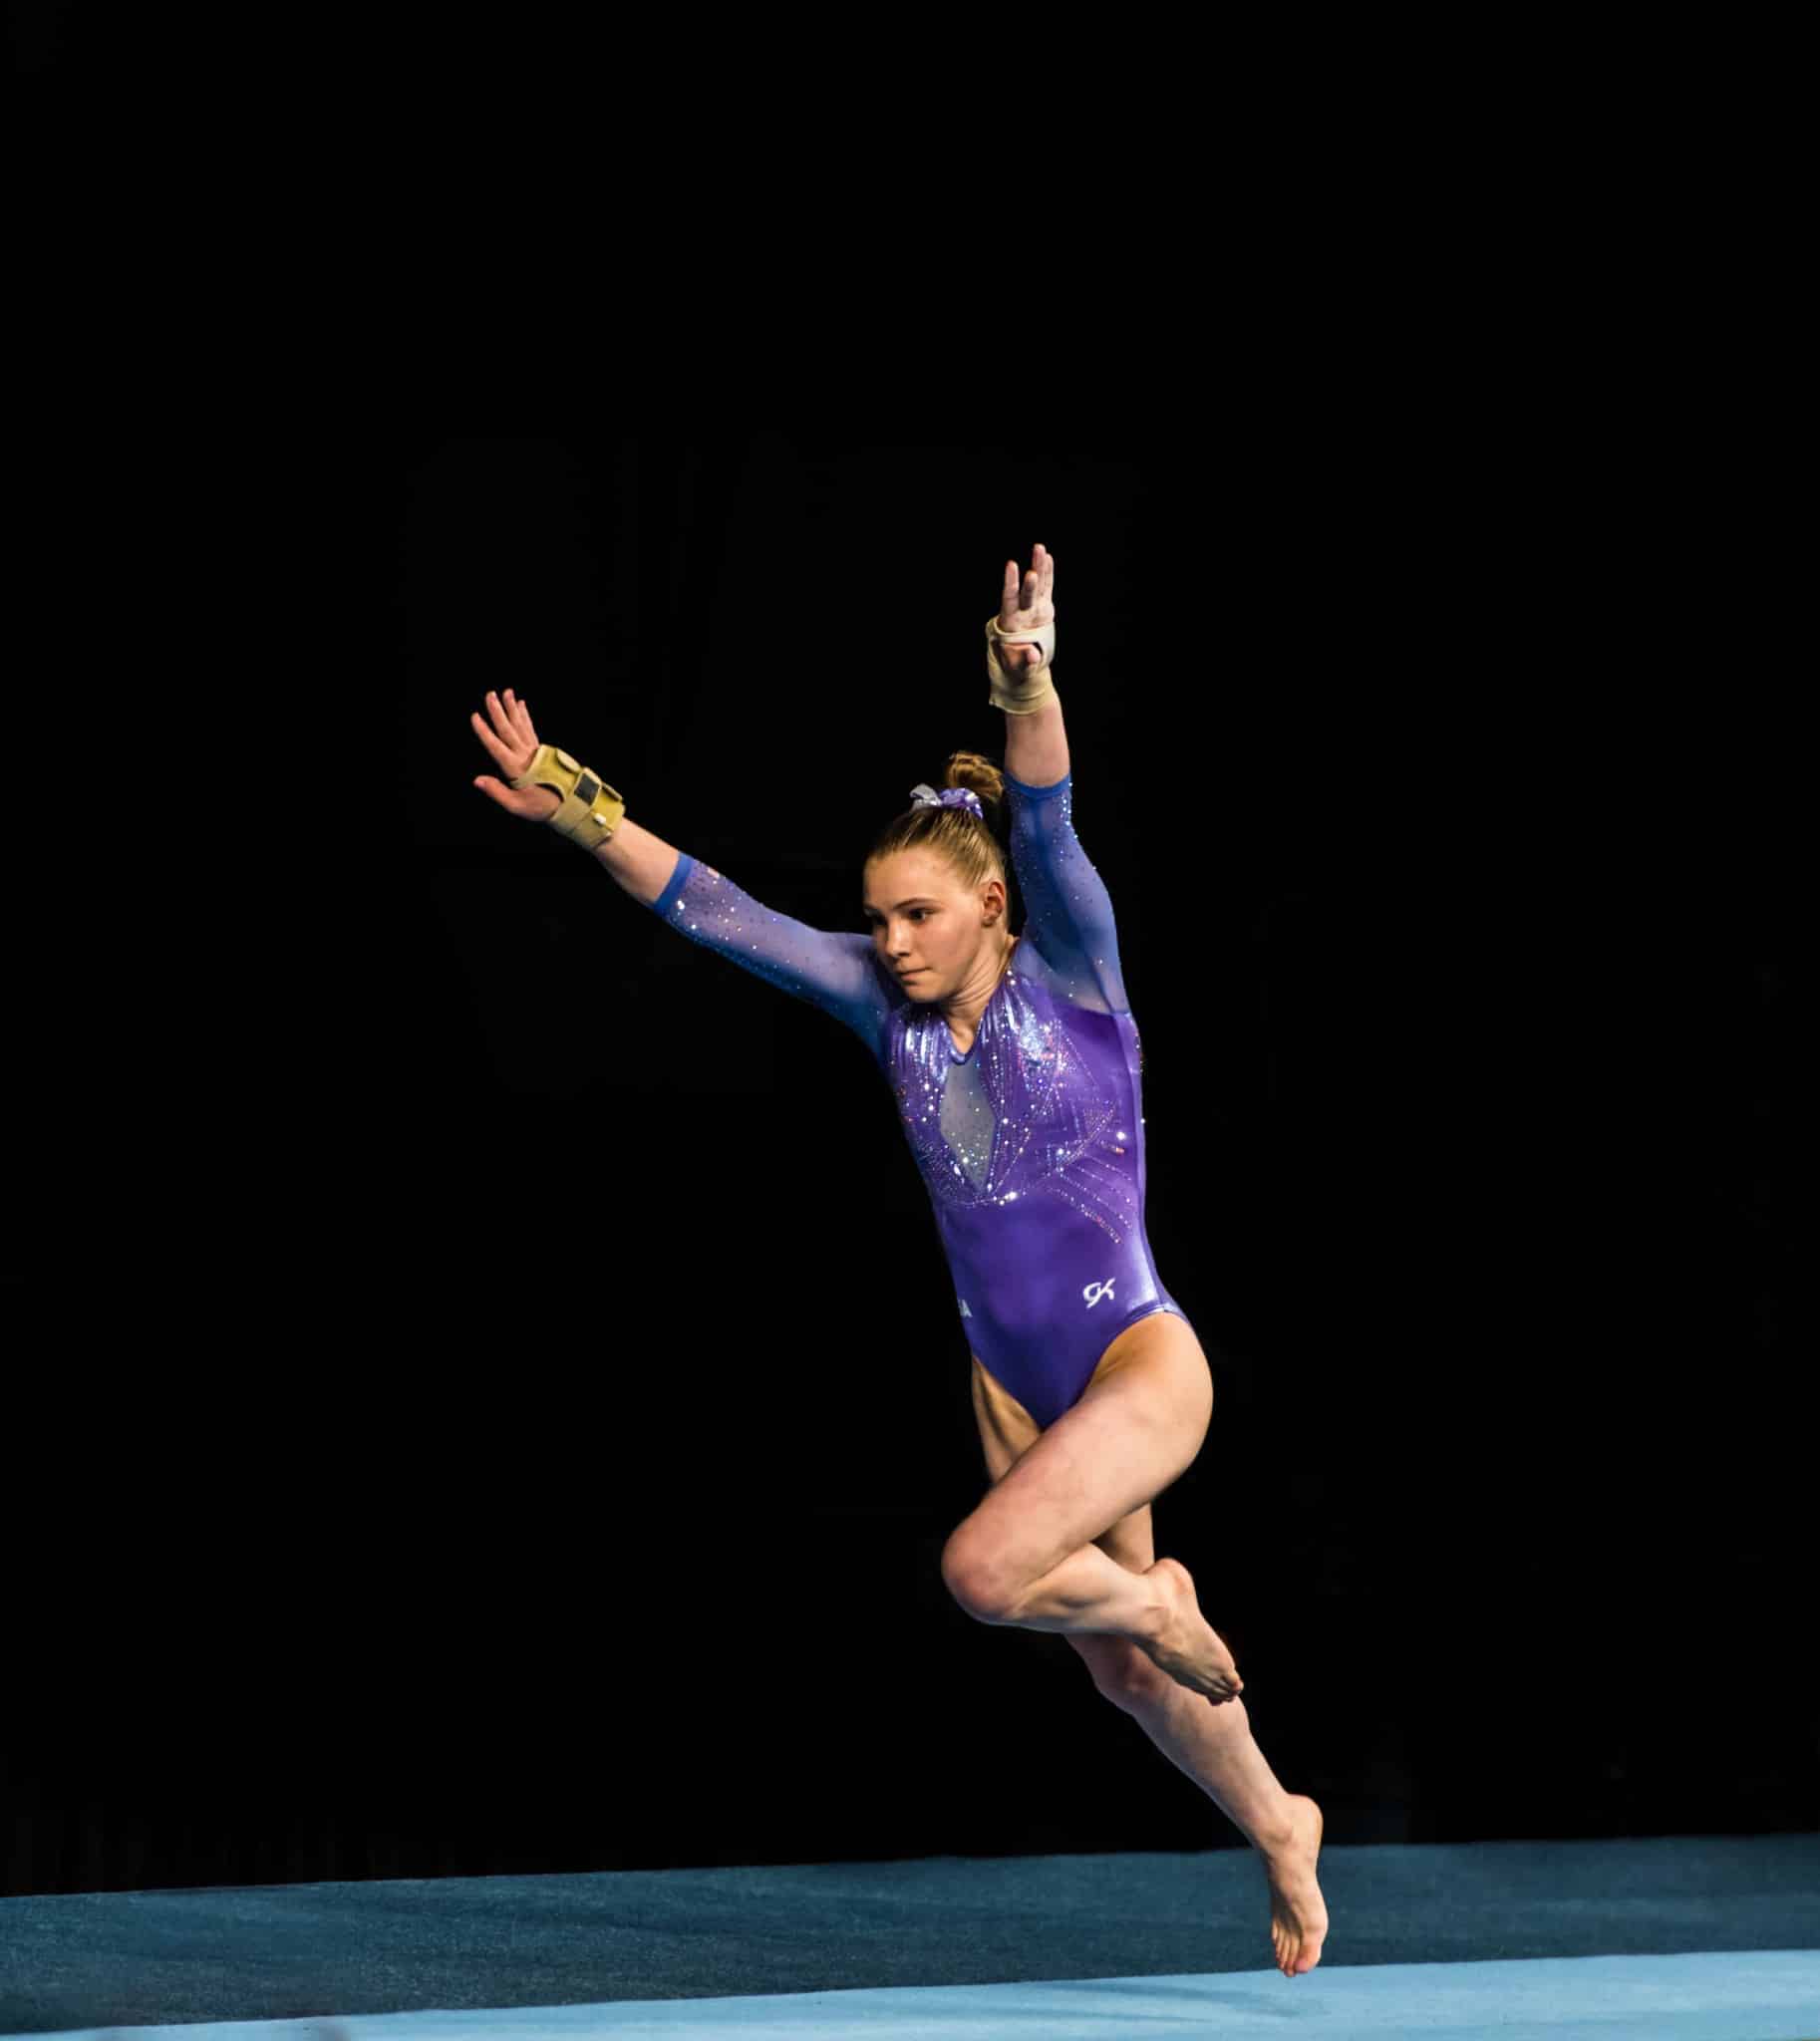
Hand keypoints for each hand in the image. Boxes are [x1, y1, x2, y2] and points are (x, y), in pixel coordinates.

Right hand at [470, 688, 559, 821]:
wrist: (570, 804)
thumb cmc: (541, 807)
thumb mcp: (516, 805)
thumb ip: (496, 791)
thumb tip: (477, 780)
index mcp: (517, 768)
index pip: (496, 746)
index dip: (485, 731)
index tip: (475, 716)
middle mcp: (526, 755)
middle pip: (509, 730)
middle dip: (498, 711)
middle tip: (490, 694)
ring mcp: (535, 751)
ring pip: (521, 725)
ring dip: (513, 708)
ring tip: (507, 692)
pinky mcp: (542, 750)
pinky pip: (531, 729)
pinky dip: (525, 716)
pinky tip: (522, 705)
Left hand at [997, 543, 1054, 669]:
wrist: (1023, 662)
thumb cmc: (1017, 665)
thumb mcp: (1019, 667)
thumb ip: (1025, 661)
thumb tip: (1031, 654)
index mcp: (1011, 623)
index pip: (1010, 599)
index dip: (1011, 582)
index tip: (1012, 565)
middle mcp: (1022, 611)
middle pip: (1026, 592)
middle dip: (1030, 578)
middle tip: (1033, 563)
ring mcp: (1033, 608)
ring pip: (1038, 585)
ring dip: (1039, 567)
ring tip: (1040, 548)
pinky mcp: (1044, 608)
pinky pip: (1047, 588)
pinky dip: (1048, 574)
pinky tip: (1048, 557)